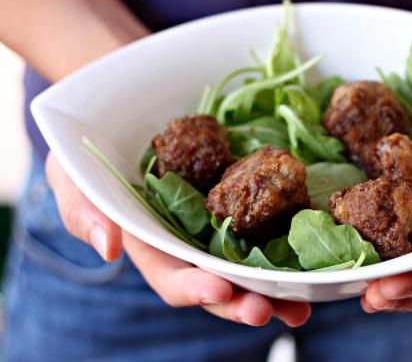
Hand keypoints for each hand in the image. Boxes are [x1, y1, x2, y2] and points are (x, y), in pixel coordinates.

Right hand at [46, 154, 310, 325]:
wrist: (120, 127)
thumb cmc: (91, 158)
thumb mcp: (75, 180)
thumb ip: (86, 213)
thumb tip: (108, 247)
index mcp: (151, 249)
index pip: (172, 278)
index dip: (194, 288)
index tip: (219, 288)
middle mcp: (188, 249)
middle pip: (218, 285)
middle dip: (242, 302)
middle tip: (269, 311)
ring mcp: (216, 232)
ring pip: (248, 270)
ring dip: (274, 292)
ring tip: (302, 308)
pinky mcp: (238, 211)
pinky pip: (265, 233)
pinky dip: (288, 251)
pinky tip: (311, 262)